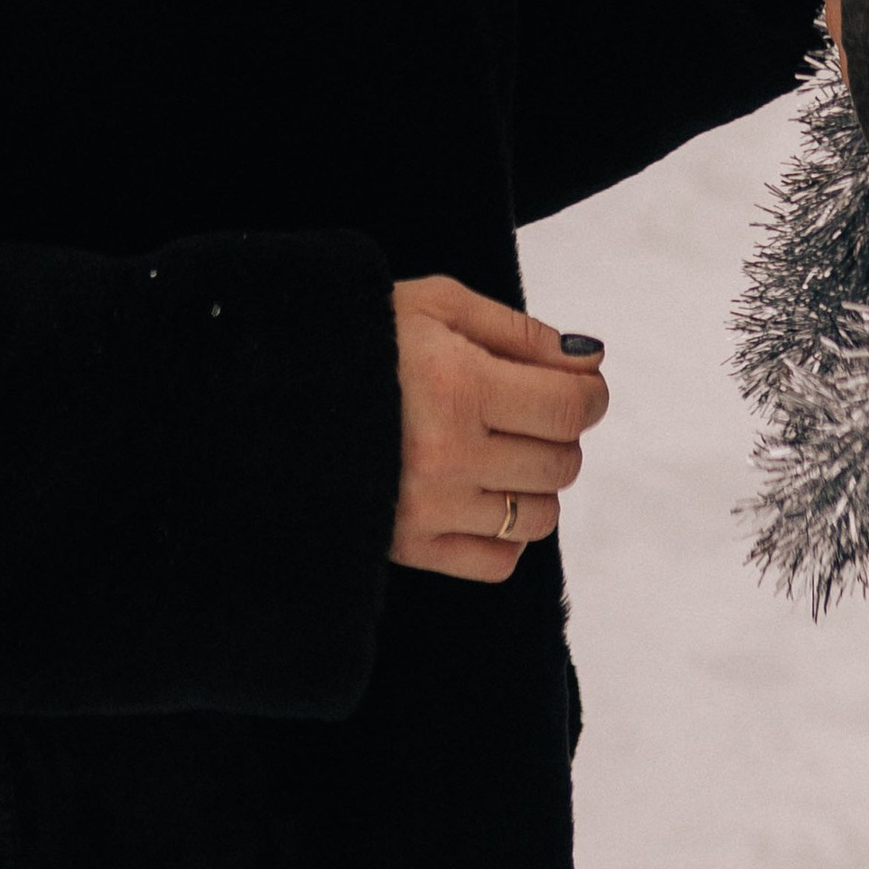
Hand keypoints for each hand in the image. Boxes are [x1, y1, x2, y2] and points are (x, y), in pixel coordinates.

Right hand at [389, 277, 608, 582]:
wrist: (277, 392)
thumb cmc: (369, 337)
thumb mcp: (441, 306)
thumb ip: (521, 332)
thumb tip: (589, 360)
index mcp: (460, 386)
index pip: (570, 407)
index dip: (591, 393)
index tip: (582, 384)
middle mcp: (450, 456)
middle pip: (560, 463)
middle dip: (560, 433)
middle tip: (529, 408)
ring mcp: (431, 511)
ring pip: (536, 518)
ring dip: (536, 483)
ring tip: (502, 450)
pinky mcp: (412, 550)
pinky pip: (498, 562)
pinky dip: (506, 533)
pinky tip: (482, 493)